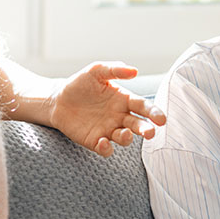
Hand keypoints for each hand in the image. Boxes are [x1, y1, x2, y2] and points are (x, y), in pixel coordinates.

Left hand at [48, 62, 166, 156]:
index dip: (154, 113)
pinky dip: (107, 148)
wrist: (58, 99)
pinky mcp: (95, 141)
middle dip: (147, 129)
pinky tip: (103, 142)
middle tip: (151, 132)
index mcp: (124, 100)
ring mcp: (108, 130)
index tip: (161, 119)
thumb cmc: (80, 84)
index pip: (143, 107)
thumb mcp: (96, 71)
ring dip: (128, 138)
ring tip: (125, 133)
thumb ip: (115, 70)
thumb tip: (135, 70)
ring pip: (124, 138)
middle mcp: (119, 117)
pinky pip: (105, 148)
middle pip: (138, 125)